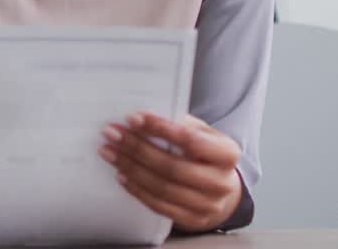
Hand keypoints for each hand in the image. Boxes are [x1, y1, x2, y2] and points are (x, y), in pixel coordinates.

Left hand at [99, 113, 243, 232]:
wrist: (220, 189)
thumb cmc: (206, 154)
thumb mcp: (203, 133)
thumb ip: (180, 124)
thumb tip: (143, 118)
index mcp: (227, 154)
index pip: (190, 140)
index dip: (160, 128)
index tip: (133, 118)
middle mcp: (221, 182)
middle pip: (172, 166)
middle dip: (137, 148)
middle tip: (113, 134)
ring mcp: (208, 205)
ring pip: (162, 187)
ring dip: (131, 168)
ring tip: (110, 152)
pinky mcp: (192, 220)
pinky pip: (159, 205)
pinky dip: (137, 189)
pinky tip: (122, 174)